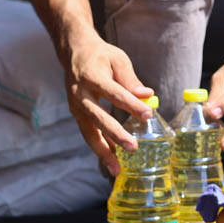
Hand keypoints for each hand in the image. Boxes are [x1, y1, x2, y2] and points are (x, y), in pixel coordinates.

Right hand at [63, 32, 152, 175]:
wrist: (74, 53)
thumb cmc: (101, 56)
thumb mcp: (118, 60)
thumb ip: (131, 80)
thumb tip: (148, 96)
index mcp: (92, 77)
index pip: (114, 93)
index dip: (131, 105)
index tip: (148, 115)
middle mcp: (80, 94)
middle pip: (97, 117)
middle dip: (114, 134)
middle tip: (133, 147)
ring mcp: (75, 106)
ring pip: (89, 132)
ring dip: (103, 151)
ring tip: (117, 169)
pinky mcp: (77, 114)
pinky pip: (89, 133)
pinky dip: (100, 147)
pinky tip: (112, 160)